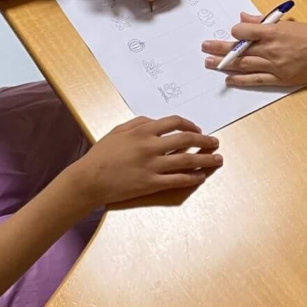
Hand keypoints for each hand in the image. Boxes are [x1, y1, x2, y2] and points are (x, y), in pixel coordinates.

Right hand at [68, 116, 220, 205]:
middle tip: (215, 143)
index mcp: (143, 131)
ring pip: (187, 160)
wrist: (90, 179)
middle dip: (205, 140)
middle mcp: (151, 146)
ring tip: (217, 160)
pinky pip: (178, 180)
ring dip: (205, 159)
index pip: (175, 123)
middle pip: (186, 139)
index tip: (198, 129)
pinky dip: (192, 178)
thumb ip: (139, 123)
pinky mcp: (151, 184)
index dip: (190, 124)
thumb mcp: (118, 131)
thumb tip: (157, 121)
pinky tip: (201, 176)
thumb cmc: (101, 154)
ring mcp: (152, 166)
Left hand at [203, 14, 306, 87]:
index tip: (231, 33)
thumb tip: (242, 18)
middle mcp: (271, 49)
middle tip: (204, 48)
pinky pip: (256, 80)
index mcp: (272, 32)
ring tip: (209, 63)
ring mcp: (274, 65)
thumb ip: (262, 21)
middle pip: (239, 50)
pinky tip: (229, 78)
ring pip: (244, 65)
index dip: (235, 32)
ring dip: (224, 64)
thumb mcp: (286, 23)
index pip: (244, 32)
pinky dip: (241, 80)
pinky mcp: (280, 78)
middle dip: (219, 49)